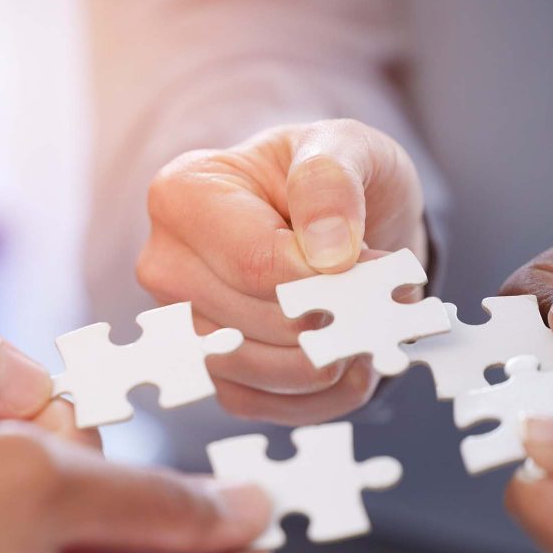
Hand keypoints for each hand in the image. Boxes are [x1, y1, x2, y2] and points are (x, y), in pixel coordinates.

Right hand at [138, 119, 427, 424]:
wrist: (334, 223)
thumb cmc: (331, 178)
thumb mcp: (347, 146)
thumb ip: (332, 180)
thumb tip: (329, 251)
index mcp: (181, 195)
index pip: (254, 264)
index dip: (323, 278)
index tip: (370, 263)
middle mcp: (167, 267)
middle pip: (260, 323)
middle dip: (335, 315)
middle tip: (385, 292)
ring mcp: (184, 328)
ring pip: (264, 371)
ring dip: (335, 356)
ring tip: (375, 319)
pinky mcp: (214, 374)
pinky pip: (268, 405)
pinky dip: (326, 392)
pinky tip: (357, 358)